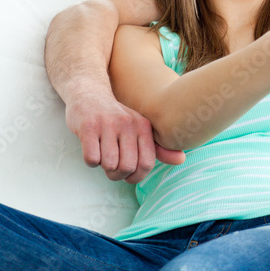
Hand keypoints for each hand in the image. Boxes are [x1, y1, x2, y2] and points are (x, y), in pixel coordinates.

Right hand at [65, 89, 184, 182]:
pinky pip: (92, 159)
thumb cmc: (115, 118)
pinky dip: (90, 161)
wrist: (88, 93)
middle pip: (127, 167)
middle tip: (111, 167)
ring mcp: (107, 124)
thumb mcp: (138, 128)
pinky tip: (91, 149)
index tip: (128, 175)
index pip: (147, 163)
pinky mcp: (88, 127)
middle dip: (117, 175)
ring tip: (102, 156)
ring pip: (109, 165)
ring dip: (103, 167)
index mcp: (143, 126)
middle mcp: (127, 124)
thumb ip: (158, 147)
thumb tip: (181, 160)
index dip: (136, 177)